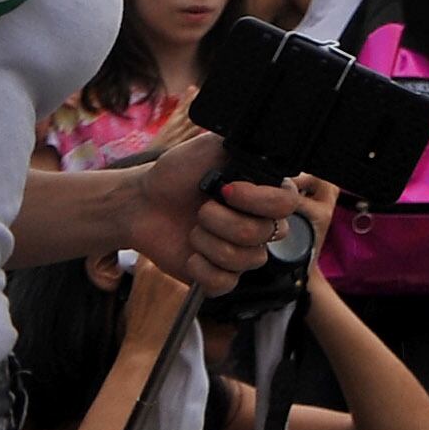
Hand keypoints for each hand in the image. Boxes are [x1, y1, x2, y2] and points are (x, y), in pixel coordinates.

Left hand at [129, 129, 297, 295]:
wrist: (141, 204)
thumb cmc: (176, 174)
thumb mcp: (212, 147)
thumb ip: (246, 146)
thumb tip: (268, 149)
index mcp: (264, 193)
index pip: (286, 204)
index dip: (258, 201)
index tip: (226, 190)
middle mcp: (259, 224)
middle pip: (264, 234)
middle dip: (223, 221)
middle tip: (201, 210)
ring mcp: (240, 252)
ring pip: (245, 259)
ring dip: (210, 244)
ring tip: (193, 231)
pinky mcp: (219, 275)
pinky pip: (226, 283)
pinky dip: (203, 270)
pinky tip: (191, 255)